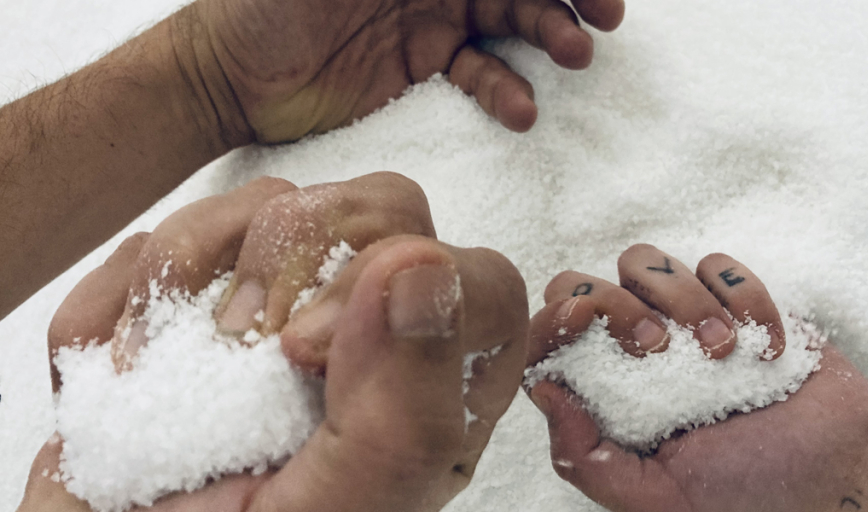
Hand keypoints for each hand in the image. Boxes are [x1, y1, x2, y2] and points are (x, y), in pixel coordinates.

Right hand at [13, 172, 528, 511]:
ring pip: (281, 203)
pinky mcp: (203, 282)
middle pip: (388, 210)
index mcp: (429, 396)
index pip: (482, 285)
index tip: (302, 351)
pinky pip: (183, 227)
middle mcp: (371, 335)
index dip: (402, 285)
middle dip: (295, 266)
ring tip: (159, 371)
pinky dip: (131, 293)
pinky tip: (124, 368)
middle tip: (238, 347)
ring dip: (197, 278)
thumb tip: (426, 272)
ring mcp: (286, 299)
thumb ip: (402, 422)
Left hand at [182, 0, 625, 143]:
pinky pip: (481, 76)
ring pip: (512, 23)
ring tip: (573, 57)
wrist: (228, 77)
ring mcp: (433, 21)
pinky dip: (506, 91)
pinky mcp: (425, 72)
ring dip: (549, 36)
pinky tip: (522, 110)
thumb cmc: (262, 2)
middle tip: (605, 18)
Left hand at [525, 244, 867, 511]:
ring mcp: (686, 323)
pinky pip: (716, 263)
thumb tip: (540, 387)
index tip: (580, 325)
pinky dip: (739, 293)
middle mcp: (636, 355)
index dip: (551, 321)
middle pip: (584, 286)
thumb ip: (587, 457)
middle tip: (656, 347)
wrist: (846, 479)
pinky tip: (764, 343)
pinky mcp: (738, 302)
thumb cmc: (752, 500)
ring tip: (722, 352)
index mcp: (607, 398)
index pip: (550, 339)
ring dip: (681, 299)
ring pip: (644, 262)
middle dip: (614, 304)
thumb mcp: (659, 501)